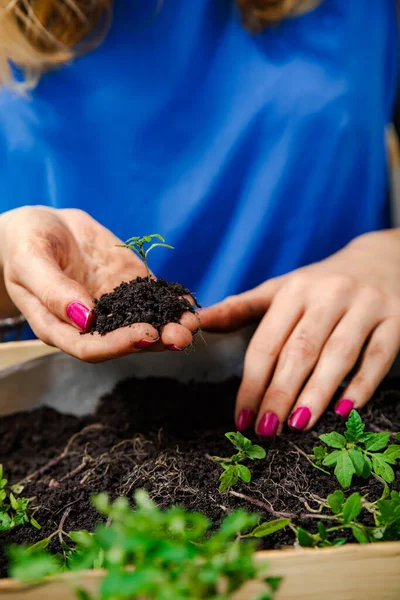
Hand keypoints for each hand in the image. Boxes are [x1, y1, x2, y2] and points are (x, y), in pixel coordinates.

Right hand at [0, 207, 197, 360]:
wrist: (42, 226)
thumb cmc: (26, 244)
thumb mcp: (31, 261)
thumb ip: (53, 290)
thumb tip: (84, 318)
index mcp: (60, 325)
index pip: (91, 347)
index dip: (120, 345)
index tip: (147, 335)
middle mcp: (91, 321)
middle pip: (124, 341)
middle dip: (156, 341)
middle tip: (182, 335)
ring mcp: (112, 303)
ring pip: (144, 322)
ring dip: (169, 325)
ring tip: (192, 323)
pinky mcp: (127, 284)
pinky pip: (151, 297)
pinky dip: (170, 301)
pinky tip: (187, 301)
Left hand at [200, 231, 399, 433]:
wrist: (382, 258)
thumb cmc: (321, 282)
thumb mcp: (281, 288)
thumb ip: (241, 307)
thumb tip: (197, 322)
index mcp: (294, 290)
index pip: (267, 342)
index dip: (252, 382)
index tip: (240, 418)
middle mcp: (328, 295)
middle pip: (299, 351)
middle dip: (279, 394)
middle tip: (265, 430)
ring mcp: (365, 306)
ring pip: (338, 354)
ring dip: (316, 393)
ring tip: (298, 425)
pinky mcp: (396, 318)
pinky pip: (379, 355)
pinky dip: (363, 384)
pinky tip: (346, 412)